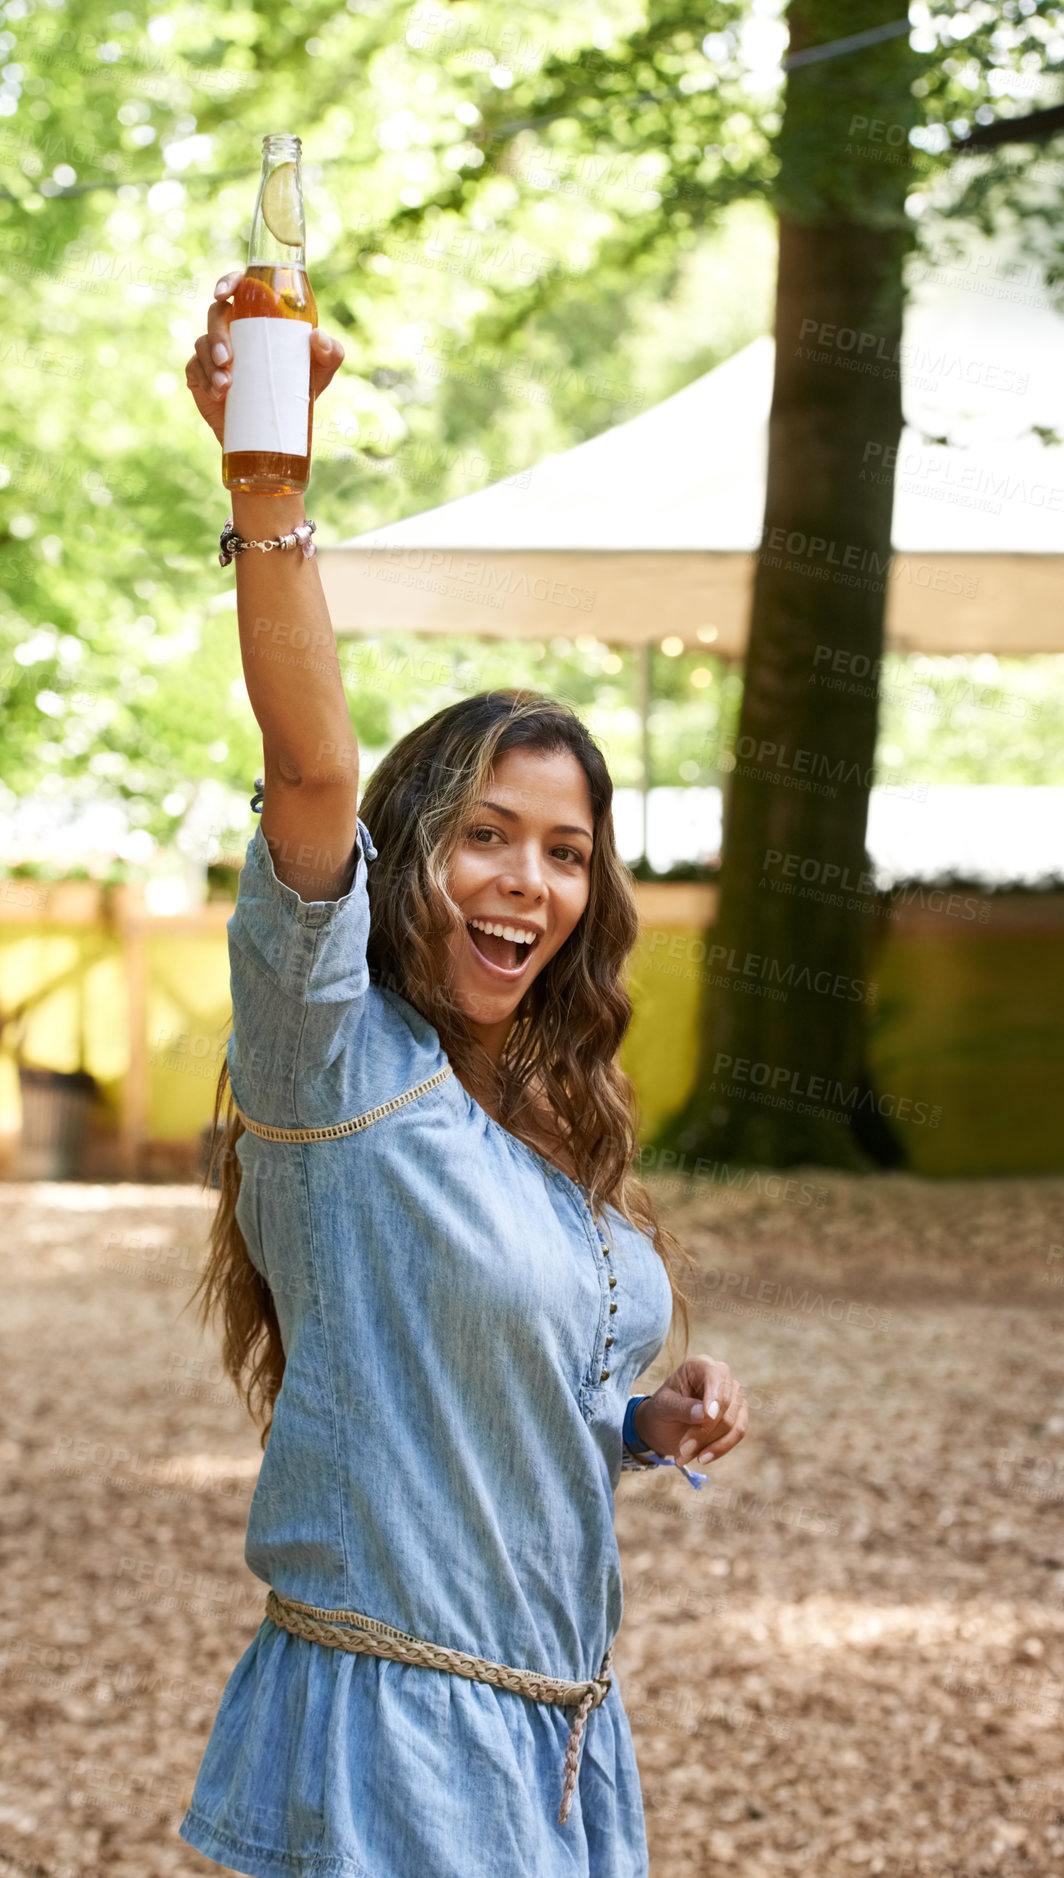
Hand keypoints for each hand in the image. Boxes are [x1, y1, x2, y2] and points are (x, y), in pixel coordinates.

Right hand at [184, 267, 345, 445]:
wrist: (275, 431)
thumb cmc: (297, 393)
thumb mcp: (320, 373)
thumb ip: (331, 354)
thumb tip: (318, 337)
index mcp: (257, 319)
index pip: (238, 290)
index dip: (228, 283)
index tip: (224, 294)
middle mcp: (233, 330)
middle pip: (216, 315)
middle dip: (218, 334)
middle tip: (228, 360)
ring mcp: (214, 352)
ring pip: (202, 343)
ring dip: (210, 363)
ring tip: (226, 386)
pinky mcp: (200, 375)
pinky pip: (194, 368)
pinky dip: (204, 380)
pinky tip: (217, 393)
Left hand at [635, 1354, 747, 1466]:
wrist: (663, 1428)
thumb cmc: (660, 1412)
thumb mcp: (663, 1408)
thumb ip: (682, 1408)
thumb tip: (706, 1414)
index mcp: (699, 1365)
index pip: (715, 1376)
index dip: (714, 1397)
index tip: (707, 1417)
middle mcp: (720, 1376)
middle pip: (725, 1404)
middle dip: (704, 1432)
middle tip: (682, 1451)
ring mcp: (733, 1395)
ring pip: (733, 1423)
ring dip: (710, 1445)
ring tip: (684, 1457)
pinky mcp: (739, 1415)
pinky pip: (739, 1432)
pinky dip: (721, 1448)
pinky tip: (702, 1458)